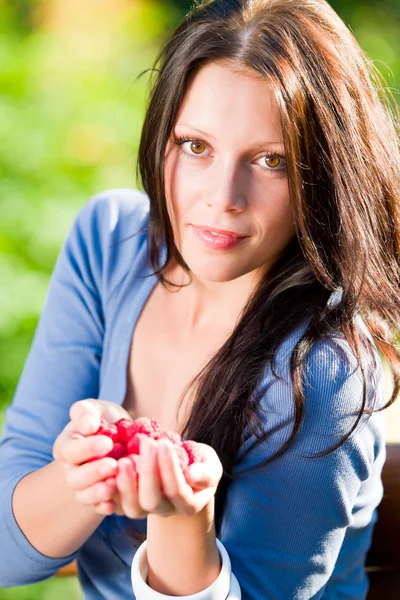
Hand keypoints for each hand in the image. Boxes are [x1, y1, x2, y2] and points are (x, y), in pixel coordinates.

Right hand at [52, 398, 131, 514]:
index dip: (87, 448)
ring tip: (114, 485)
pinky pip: (96, 507)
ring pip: (83, 495)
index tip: (108, 443)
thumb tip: (88, 425)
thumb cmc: (103, 420)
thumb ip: (86, 413)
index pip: (70, 451)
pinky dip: (103, 507)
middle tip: (113, 465)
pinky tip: (114, 504)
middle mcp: (71, 470)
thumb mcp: (95, 409)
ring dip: (97, 492)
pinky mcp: (99, 499)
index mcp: (66, 447)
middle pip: (75, 477)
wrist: (121, 437)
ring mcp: (84, 487)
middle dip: (93, 472)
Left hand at [104, 436, 222, 518]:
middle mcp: (166, 511)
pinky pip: (116, 506)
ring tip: (123, 460)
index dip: (169, 468)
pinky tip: (107, 475)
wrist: (184, 474)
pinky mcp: (128, 505)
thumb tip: (191, 475)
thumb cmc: (199, 465)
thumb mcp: (210, 466)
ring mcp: (145, 510)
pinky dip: (109, 494)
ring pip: (131, 508)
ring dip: (126, 484)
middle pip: (152, 500)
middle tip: (146, 443)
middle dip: (148, 472)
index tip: (163, 443)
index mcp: (188, 504)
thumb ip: (206, 472)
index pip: (177, 490)